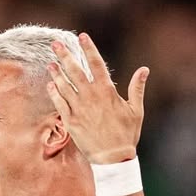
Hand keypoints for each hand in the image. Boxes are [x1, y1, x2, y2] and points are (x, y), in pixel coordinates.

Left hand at [46, 33, 147, 165]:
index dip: (88, 48)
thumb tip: (144, 70)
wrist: (113, 159)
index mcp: (107, 91)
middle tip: (55, 43)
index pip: (96, 64)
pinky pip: (60, 104)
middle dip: (65, 55)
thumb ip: (137, 88)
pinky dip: (54, 93)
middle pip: (75, 71)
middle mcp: (90, 97)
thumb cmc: (126, 135)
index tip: (82, 36)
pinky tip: (50, 85)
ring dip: (57, 73)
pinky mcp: (71, 122)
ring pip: (64, 86)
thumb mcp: (136, 111)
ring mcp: (79, 109)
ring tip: (51, 62)